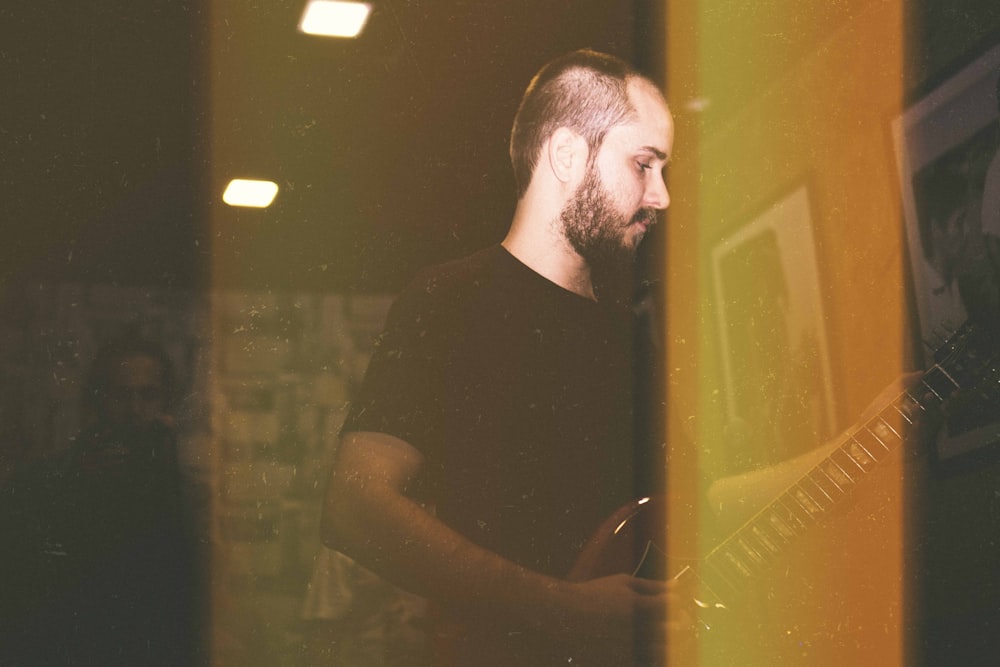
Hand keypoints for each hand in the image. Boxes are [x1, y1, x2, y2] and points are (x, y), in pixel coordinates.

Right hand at [545, 574, 692, 665]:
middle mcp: (635, 630)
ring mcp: (629, 651)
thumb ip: (651, 585)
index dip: (675, 606)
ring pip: (663, 653)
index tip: (669, 605)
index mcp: (638, 606)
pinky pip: (646, 662)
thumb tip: (677, 585)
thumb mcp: (621, 584)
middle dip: (677, 625)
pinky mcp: (621, 664)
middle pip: (673, 632)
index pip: (672, 607)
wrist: (560, 620)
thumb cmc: (593, 596)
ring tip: (653, 635)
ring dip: (665, 644)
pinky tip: (641, 646)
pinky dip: (649, 655)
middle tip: (670, 622)